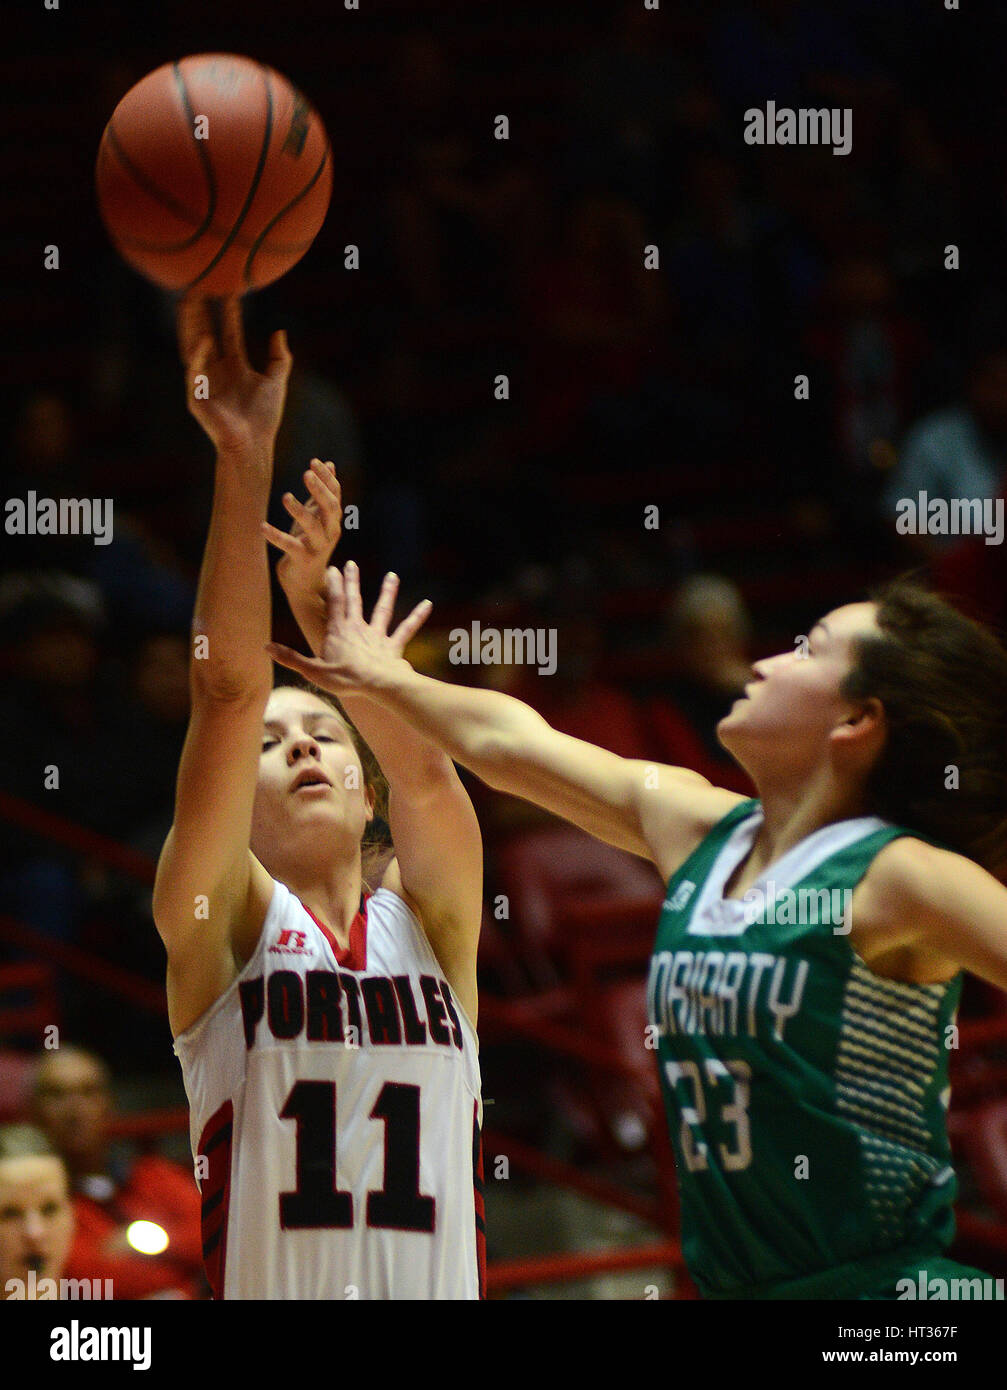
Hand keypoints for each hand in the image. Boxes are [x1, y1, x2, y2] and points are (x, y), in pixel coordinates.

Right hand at [177, 295, 291, 455]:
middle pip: (205, 333)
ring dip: (190, 325)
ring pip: (193, 346)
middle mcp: (216, 371)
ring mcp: (204, 382)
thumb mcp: (276, 382)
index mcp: (234, 367)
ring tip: (189, 302)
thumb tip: (280, 332)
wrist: (253, 445)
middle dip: (201, 312)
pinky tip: (205, 339)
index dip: (229, 314)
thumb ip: (279, 358)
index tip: (230, 292)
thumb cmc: (263, 418)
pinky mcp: (196, 396)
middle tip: (199, 287)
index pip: (229, 334)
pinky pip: (195, 372)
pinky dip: (199, 356)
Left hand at [261, 458, 341, 603]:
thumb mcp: (317, 516)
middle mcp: (330, 532)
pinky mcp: (303, 560)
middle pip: (330, 508)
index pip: (335, 494)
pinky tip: (262, 527)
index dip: (327, 478)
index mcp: (333, 520)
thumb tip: (328, 463)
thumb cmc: (310, 543)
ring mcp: (318, 547)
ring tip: (285, 497)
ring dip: (299, 511)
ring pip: (312, 527)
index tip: (314, 461)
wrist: (307, 582)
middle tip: (306, 473)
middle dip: (319, 490)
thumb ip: (322, 492)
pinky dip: (276, 536)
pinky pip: (290, 546)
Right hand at [265, 562, 431, 694]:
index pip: (334, 603)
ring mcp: (377, 636)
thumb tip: (265, 647)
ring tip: (393, 576)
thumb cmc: (344, 679)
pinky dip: (417, 616)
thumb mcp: (312, 670)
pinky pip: (407, 628)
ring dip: (388, 592)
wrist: (376, 685)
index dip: (332, 585)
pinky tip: (428, 604)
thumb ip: (290, 657)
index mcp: (338, 632)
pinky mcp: (394, 645)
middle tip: (351, 562)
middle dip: (352, 581)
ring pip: (383, 609)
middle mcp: (358, 628)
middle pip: (355, 600)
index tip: (331, 568)